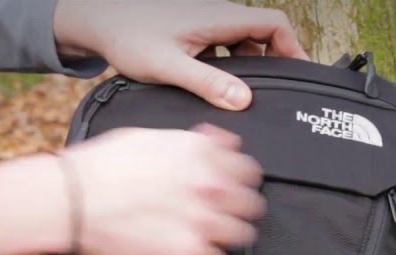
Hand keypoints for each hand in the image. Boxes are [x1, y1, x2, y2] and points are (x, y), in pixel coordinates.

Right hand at [0, 125, 264, 254]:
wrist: (72, 199)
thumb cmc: (102, 167)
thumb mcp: (152, 137)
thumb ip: (193, 143)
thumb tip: (219, 142)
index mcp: (203, 154)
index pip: (249, 169)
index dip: (239, 179)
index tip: (232, 186)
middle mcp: (211, 185)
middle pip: (252, 203)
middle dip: (238, 208)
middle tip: (222, 214)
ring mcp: (204, 221)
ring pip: (241, 234)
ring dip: (226, 235)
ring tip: (208, 236)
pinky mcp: (190, 254)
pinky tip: (190, 252)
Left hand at [54, 0, 309, 109]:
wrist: (97, 20)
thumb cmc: (127, 36)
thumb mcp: (169, 66)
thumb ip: (207, 83)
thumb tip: (243, 99)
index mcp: (218, 17)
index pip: (274, 24)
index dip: (293, 47)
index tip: (298, 73)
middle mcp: (216, 14)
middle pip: (260, 33)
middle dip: (268, 62)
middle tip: (266, 93)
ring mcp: (204, 20)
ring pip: (240, 40)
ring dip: (243, 65)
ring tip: (233, 93)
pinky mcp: (192, 29)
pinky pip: (221, 44)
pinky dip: (224, 63)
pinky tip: (208, 84)